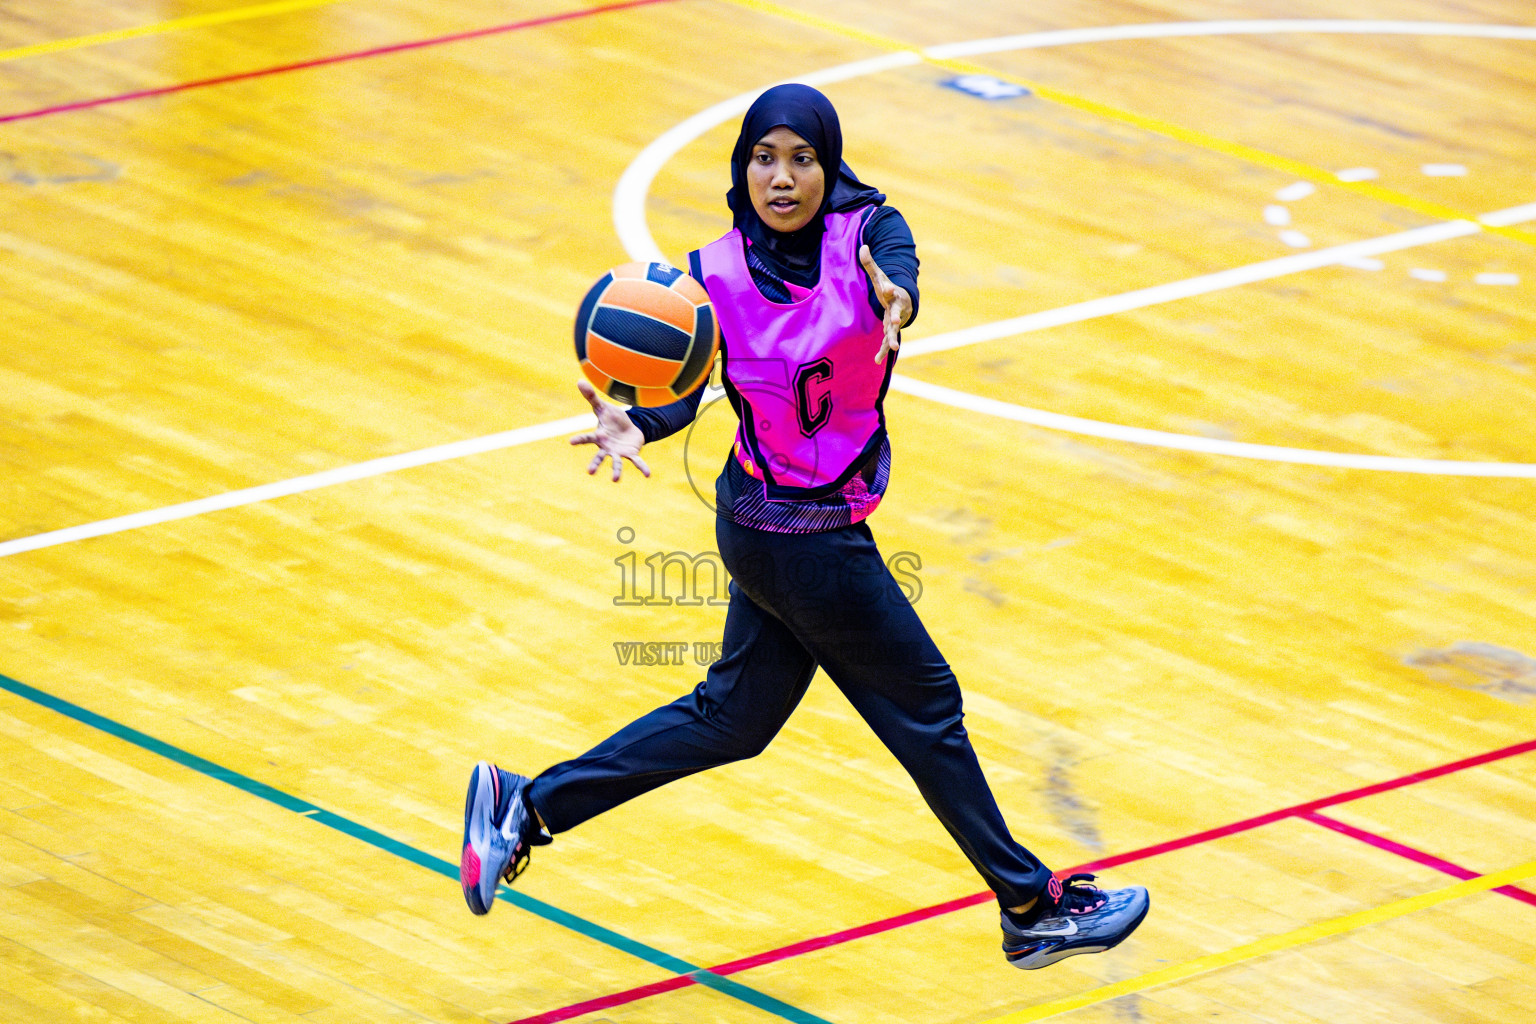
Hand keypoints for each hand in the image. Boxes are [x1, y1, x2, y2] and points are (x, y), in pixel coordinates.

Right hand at [570, 379, 650, 481]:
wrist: (629, 428)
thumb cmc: (613, 419)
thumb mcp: (603, 407)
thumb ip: (592, 397)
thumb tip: (579, 380)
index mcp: (599, 436)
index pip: (587, 438)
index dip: (579, 439)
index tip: (570, 442)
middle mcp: (607, 447)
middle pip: (599, 456)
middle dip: (595, 463)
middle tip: (590, 471)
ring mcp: (618, 452)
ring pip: (616, 462)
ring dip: (615, 471)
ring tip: (614, 479)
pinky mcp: (631, 454)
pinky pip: (637, 462)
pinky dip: (642, 468)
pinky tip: (648, 475)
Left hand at [859, 244, 912, 363]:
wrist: (903, 302)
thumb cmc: (888, 288)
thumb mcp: (879, 276)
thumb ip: (870, 263)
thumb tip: (863, 246)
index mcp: (892, 294)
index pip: (890, 290)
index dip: (889, 288)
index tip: (888, 288)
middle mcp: (896, 308)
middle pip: (897, 313)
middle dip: (897, 317)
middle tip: (897, 321)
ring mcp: (894, 321)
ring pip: (894, 331)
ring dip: (893, 339)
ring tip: (894, 348)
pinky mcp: (890, 331)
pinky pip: (886, 342)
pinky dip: (882, 352)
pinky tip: (876, 361)